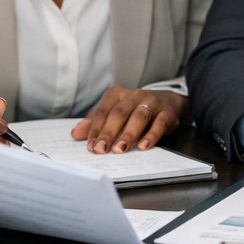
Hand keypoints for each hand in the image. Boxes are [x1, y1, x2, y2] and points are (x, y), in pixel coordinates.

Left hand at [72, 87, 187, 152]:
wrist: (167, 103)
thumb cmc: (134, 110)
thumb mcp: (114, 113)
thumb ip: (95, 123)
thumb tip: (75, 134)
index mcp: (117, 94)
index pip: (103, 112)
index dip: (95, 129)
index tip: (90, 146)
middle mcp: (134, 95)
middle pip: (119, 114)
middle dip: (109, 133)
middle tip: (101, 150)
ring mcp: (152, 102)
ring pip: (138, 117)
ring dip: (128, 134)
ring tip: (120, 149)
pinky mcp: (167, 113)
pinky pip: (159, 124)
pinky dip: (151, 135)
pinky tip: (143, 146)